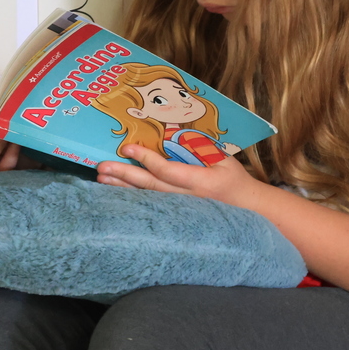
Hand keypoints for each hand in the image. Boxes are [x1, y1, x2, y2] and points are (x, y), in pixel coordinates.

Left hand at [97, 144, 259, 206]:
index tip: (128, 147)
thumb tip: (173, 135)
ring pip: (147, 198)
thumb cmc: (233, 178)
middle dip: (125, 176)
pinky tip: (116, 191)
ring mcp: (181, 210)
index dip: (147, 159)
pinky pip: (150, 204)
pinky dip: (132, 197)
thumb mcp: (223, 158)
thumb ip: (200, 148)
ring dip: (122, 188)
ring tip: (102, 178)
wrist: (246, 208)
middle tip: (102, 167)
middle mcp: (188, 199)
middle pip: (151, 187)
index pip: (168, 171)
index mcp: (202, 182)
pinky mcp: (176, 214)